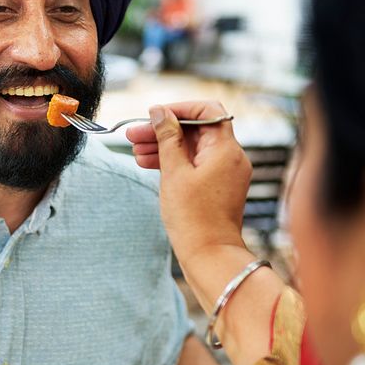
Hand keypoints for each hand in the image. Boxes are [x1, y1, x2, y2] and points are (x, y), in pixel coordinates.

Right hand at [127, 101, 250, 266]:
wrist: (209, 255)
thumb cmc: (193, 217)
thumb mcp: (174, 172)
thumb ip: (167, 138)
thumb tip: (160, 112)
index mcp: (226, 149)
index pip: (206, 111)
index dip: (178, 110)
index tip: (154, 116)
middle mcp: (231, 157)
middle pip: (196, 130)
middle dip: (164, 130)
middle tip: (133, 135)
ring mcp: (225, 173)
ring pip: (193, 148)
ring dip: (165, 146)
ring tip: (136, 152)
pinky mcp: (217, 186)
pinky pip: (195, 165)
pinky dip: (174, 162)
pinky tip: (149, 164)